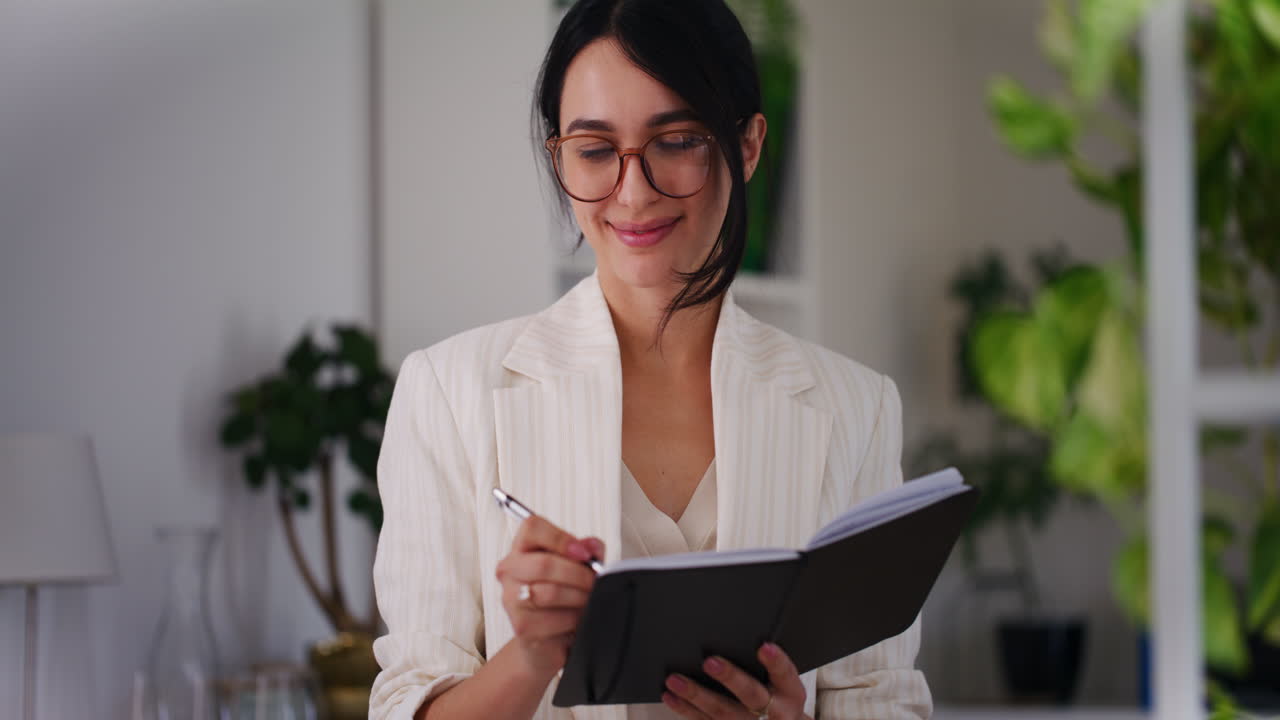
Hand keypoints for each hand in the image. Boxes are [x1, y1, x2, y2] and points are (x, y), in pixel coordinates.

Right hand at [495, 515, 603, 677]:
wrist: (549, 640)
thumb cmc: (564, 599)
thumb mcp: (580, 568)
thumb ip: (588, 552)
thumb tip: (592, 547)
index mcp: (522, 548)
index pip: (532, 527)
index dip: (561, 538)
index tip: (584, 553)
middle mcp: (510, 571)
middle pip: (543, 564)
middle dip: (578, 574)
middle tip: (595, 582)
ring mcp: (511, 599)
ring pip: (549, 592)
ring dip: (579, 598)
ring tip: (588, 601)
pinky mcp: (521, 627)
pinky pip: (554, 619)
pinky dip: (574, 620)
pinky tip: (577, 620)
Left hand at [662, 642, 809, 718]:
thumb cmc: (778, 694)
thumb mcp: (784, 680)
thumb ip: (769, 661)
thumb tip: (738, 628)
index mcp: (791, 692)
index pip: (785, 674)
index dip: (775, 661)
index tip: (764, 647)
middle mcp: (774, 711)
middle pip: (751, 694)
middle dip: (730, 678)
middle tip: (710, 662)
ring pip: (723, 712)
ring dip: (696, 695)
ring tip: (675, 680)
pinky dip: (686, 709)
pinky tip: (671, 696)